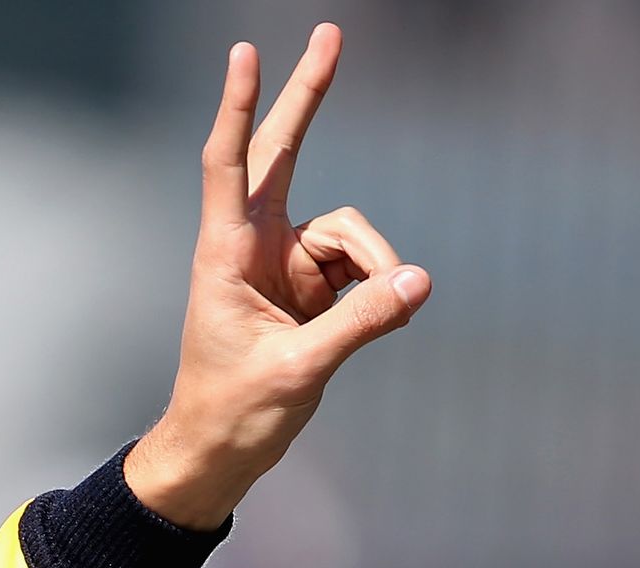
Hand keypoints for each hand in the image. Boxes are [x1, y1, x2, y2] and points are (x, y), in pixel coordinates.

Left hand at [121, 23, 430, 531]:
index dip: (242, 107)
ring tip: (385, 315)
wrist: (219, 454)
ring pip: (352, 233)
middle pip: (285, 153)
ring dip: (377, 267)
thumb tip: (419, 282)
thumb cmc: (234, 414)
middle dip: (310, 96)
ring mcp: (285, 263)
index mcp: (225, 253)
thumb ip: (360, 324)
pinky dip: (380, 291)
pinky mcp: (311, 287)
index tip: (247, 53)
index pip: (230, 163)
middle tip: (330, 33)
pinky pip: (365, 267)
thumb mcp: (299, 371)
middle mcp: (254, 245)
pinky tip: (385, 318)